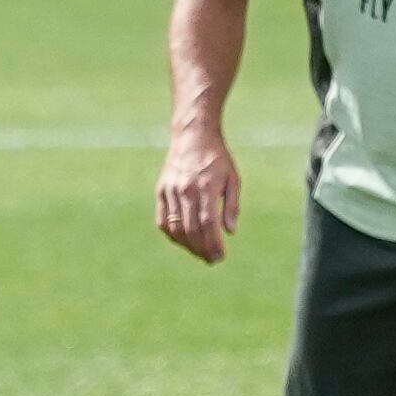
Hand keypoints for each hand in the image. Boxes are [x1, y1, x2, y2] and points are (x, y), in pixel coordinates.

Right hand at [155, 126, 239, 263]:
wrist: (192, 136)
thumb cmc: (217, 158)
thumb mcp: (233, 179)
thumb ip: (232, 205)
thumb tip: (230, 231)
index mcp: (206, 187)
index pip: (208, 223)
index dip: (213, 244)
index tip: (220, 256)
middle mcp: (186, 190)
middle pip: (191, 229)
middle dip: (202, 249)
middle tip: (211, 259)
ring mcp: (171, 191)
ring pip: (175, 228)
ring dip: (187, 246)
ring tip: (199, 253)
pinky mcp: (161, 191)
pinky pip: (163, 220)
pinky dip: (172, 235)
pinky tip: (183, 240)